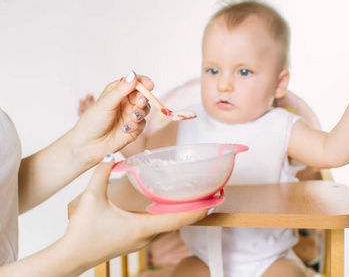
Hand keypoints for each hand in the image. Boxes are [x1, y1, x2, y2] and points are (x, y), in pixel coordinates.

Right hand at [62, 154, 208, 274]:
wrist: (71, 256)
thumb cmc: (82, 231)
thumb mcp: (91, 197)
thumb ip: (102, 173)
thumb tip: (112, 154)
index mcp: (142, 227)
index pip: (179, 220)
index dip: (199, 210)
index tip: (215, 201)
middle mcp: (147, 237)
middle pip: (179, 224)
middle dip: (197, 210)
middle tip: (212, 195)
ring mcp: (142, 242)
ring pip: (170, 228)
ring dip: (184, 215)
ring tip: (196, 199)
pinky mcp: (136, 242)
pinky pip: (160, 230)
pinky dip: (170, 219)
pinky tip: (169, 208)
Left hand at [71, 72, 152, 165]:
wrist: (88, 145)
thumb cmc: (92, 122)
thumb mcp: (106, 103)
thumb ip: (121, 90)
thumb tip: (133, 74)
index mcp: (117, 92)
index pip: (134, 83)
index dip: (143, 83)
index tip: (149, 85)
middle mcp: (125, 103)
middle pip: (142, 96)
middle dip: (143, 99)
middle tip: (139, 103)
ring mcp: (130, 116)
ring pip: (145, 109)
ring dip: (140, 113)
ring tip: (132, 118)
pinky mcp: (134, 129)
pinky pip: (142, 124)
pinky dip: (135, 126)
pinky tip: (124, 129)